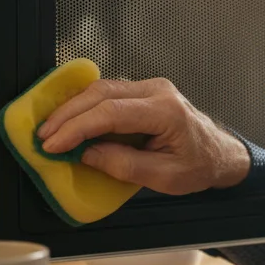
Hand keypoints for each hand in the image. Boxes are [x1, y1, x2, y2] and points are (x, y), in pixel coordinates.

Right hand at [35, 78, 249, 194]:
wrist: (220, 154)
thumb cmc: (199, 166)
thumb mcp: (164, 177)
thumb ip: (124, 165)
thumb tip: (86, 154)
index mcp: (166, 111)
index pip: (111, 113)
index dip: (77, 128)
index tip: (54, 145)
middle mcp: (157, 91)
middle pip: (102, 94)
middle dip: (68, 115)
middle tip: (44, 137)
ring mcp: (151, 87)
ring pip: (102, 89)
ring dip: (73, 108)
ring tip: (51, 131)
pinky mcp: (144, 91)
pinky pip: (109, 93)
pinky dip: (85, 106)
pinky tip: (69, 120)